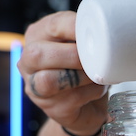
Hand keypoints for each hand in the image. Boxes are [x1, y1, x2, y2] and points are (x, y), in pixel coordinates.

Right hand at [17, 11, 108, 135]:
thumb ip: (85, 35)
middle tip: (94, 57)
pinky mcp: (52, 109)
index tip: (96, 30)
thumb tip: (107, 29)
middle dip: (71, 55)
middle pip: (37, 55)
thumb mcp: (83, 46)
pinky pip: (71, 98)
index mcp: (38, 36)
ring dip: (80, 76)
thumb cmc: (84, 68)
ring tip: (97, 74)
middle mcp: (28, 63)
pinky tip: (99, 88)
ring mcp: (36, 89)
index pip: (51, 26)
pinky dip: (91, 91)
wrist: (89, 105)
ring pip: (48, 81)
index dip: (73, 27)